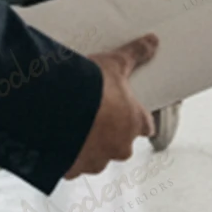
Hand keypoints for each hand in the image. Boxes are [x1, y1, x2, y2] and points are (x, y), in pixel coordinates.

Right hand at [64, 33, 157, 179]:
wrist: (57, 108)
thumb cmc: (91, 89)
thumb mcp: (115, 64)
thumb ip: (135, 54)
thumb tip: (153, 41)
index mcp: (133, 123)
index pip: (146, 126)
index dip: (137, 120)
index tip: (129, 114)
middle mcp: (119, 147)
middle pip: (121, 144)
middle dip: (110, 134)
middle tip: (95, 116)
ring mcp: (97, 160)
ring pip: (97, 157)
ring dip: (88, 145)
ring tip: (74, 126)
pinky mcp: (74, 169)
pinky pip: (73, 166)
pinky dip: (67, 156)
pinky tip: (59, 140)